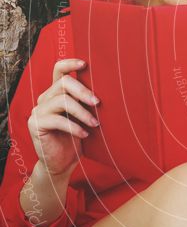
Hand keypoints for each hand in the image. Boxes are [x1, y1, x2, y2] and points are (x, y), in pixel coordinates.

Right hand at [27, 58, 99, 176]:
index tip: (85, 64)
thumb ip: (87, 102)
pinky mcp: (36, 125)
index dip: (70, 63)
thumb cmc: (77, 139)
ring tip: (95, 124)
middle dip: (83, 91)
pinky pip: (57, 120)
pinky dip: (74, 126)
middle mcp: (45, 98)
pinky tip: (85, 134)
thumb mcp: (85, 117)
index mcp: (56, 93)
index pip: (58, 69)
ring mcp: (38, 111)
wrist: (61, 164)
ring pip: (62, 101)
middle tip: (97, 103)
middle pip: (63, 83)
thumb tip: (110, 89)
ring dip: (82, 112)